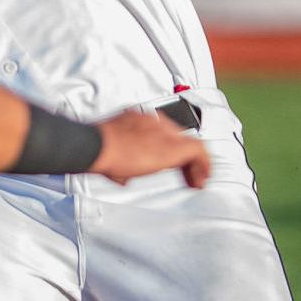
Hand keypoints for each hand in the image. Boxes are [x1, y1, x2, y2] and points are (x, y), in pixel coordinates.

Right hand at [92, 111, 209, 188]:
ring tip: (197, 180)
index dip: (168, 149)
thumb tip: (125, 176)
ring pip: (190, 143)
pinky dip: (203, 165)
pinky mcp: (174, 145)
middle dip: (184, 158)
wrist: (97, 146)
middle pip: (178, 137)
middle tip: (187, 174)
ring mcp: (165, 131)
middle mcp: (154, 121)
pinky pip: (199, 152)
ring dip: (196, 164)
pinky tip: (200, 179)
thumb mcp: (111, 154)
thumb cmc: (97, 150)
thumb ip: (123, 162)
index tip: (168, 164)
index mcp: (137, 119)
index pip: (162, 133)